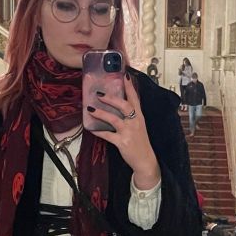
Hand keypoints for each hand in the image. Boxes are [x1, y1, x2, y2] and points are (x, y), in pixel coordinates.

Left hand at [86, 74, 159, 188]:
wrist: (145, 160)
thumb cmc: (140, 142)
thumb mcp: (138, 125)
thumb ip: (130, 115)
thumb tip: (116, 103)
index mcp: (139, 116)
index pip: (135, 98)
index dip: (130, 87)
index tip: (124, 75)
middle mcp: (135, 122)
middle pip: (124, 106)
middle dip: (111, 99)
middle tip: (99, 94)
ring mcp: (129, 132)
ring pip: (114, 119)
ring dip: (101, 113)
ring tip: (90, 109)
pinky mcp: (122, 142)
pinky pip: (107, 135)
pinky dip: (98, 131)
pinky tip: (90, 128)